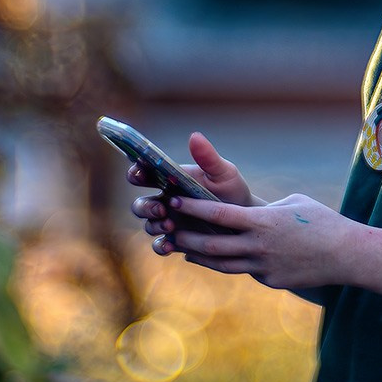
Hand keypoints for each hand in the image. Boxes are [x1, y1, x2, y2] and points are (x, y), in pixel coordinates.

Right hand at [129, 132, 258, 238]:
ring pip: (148, 224)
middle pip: (140, 203)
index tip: (140, 171)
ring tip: (171, 224)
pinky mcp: (176, 240)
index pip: (144, 173)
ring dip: (154, 224)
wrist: (245, 221)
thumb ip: (208, 157)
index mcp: (171, 179)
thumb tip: (194, 135)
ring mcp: (168, 221)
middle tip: (161, 207)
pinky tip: (170, 245)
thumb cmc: (232, 191)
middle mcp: (165, 200)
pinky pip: (159, 245)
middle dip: (145, 206)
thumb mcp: (223, 173)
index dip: (136, 171)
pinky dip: (160, 245)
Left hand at [152, 193, 361, 291]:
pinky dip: (225, 264)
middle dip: (186, 237)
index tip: (174, 200)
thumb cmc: (321, 221)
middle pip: (211, 245)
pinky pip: (243, 271)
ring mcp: (263, 267)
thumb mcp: (293, 203)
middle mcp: (258, 246)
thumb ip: (265, 208)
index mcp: (262, 221)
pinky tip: (212, 260)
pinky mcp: (270, 281)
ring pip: (221, 264)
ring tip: (180, 247)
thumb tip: (248, 211)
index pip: (218, 215)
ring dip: (198, 255)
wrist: (346, 254)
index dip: (193, 208)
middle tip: (167, 229)